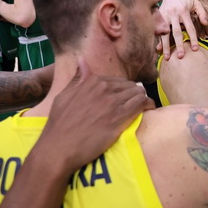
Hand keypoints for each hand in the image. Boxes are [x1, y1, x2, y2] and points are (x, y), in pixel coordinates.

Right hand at [40, 57, 154, 172]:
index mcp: (92, 82)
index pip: (118, 80)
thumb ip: (77, 78)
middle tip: (134, 105)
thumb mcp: (64, 96)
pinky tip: (148, 109)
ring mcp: (113, 101)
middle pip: (129, 86)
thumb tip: (82, 59)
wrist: (59, 148)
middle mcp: (104, 88)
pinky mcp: (120, 116)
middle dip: (133, 94)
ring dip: (141, 99)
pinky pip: (142, 103)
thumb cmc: (59, 125)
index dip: (122, 90)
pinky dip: (148, 104)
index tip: (124, 99)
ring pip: (138, 92)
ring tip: (142, 107)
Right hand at [156, 0, 207, 59]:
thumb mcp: (196, 4)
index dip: (193, 38)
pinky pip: (157, 31)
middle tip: (181, 56)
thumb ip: (202, 13)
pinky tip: (158, 49)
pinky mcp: (158, 19)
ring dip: (166, 46)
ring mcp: (164, 17)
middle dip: (178, 45)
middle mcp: (173, 14)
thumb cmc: (186, 2)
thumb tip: (206, 23)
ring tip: (168, 57)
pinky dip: (158, 40)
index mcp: (184, 11)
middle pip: (176, 32)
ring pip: (165, 33)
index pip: (190, 27)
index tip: (195, 49)